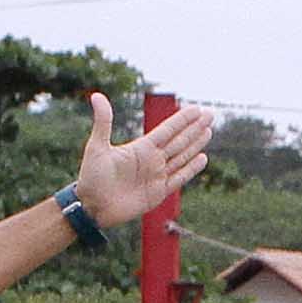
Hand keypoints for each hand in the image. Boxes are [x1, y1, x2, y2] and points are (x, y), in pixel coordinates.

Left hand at [73, 92, 214, 230]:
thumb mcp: (97, 147)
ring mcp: (157, 176)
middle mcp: (151, 160)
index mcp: (140, 148)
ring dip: (196, 144)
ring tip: (209, 131)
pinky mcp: (159, 193)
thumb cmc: (91, 177)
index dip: (182, 120)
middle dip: (195, 128)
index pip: (167, 130)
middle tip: (210, 114)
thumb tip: (97, 95)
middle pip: (179, 141)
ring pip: (182, 157)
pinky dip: (191, 169)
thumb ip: (103, 122)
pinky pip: (179, 178)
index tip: (196, 109)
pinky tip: (202, 158)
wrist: (93, 207)